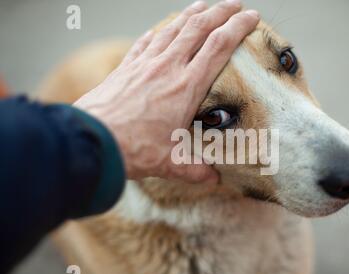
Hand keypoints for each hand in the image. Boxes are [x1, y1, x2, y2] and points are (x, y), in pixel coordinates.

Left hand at [74, 0, 259, 182]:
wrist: (94, 139)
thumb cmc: (134, 149)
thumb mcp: (172, 162)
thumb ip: (198, 170)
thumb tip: (214, 179)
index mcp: (187, 86)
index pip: (219, 46)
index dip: (238, 28)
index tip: (252, 18)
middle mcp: (168, 67)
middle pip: (199, 28)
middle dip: (221, 11)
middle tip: (235, 4)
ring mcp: (145, 64)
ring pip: (173, 28)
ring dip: (192, 14)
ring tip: (204, 5)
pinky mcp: (126, 67)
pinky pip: (146, 41)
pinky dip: (158, 31)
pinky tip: (161, 28)